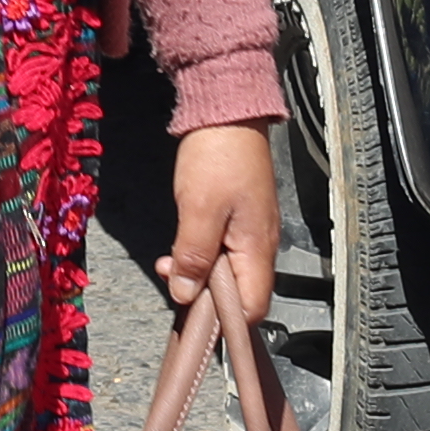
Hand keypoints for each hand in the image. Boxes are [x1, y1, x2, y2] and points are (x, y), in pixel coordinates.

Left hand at [158, 121, 277, 319]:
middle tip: (170, 276)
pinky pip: (222, 250)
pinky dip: (201, 253)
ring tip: (169, 261)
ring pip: (227, 271)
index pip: (252, 307)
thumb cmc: (217, 158)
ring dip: (197, 271)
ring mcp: (250, 230)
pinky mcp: (239, 217)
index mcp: (258, 248)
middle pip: (238, 292)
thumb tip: (185, 295)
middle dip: (203, 294)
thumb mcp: (199, 210)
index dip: (223, 319)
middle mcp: (260, 244)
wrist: (227, 111)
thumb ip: (193, 257)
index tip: (190, 311)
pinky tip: (180, 244)